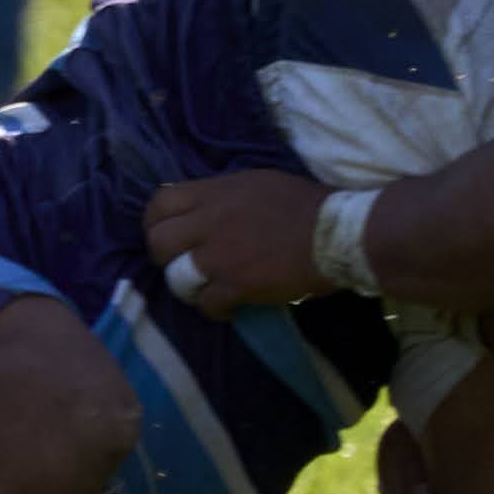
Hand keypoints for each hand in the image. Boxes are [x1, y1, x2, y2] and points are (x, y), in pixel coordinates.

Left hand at [143, 170, 332, 312]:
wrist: (338, 233)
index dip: (155, 222)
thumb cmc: (306, 205)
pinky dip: (214, 309)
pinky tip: (227, 308)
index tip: (166, 234)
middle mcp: (208, 222)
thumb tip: (206, 208)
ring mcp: (220, 256)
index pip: (159, 203)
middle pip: (158, 242)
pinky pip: (207, 303)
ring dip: (186, 287)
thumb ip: (222, 197)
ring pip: (176, 277)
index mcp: (212, 193)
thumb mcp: (254, 184)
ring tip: (202, 290)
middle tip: (180, 265)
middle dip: (163, 257)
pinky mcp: (238, 285)